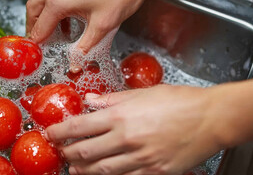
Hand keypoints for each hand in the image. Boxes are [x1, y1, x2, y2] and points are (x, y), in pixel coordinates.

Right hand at [26, 0, 173, 53]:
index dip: (38, 42)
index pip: (39, 27)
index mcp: (58, 0)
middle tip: (38, 38)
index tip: (38, 49)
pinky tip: (68, 5)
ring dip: (43, 10)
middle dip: (33, 25)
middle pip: (33, 8)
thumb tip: (76, 61)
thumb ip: (85, 47)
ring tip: (54, 25)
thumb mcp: (103, 26)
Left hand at [45, 85, 222, 174]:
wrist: (210, 118)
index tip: (50, 133)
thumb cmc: (179, 101)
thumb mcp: (142, 93)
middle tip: (61, 152)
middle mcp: (126, 138)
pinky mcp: (153, 171)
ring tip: (75, 169)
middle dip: (69, 153)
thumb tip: (91, 100)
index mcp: (120, 115)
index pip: (79, 126)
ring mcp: (139, 157)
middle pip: (86, 150)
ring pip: (102, 169)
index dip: (60, 131)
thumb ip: (112, 99)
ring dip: (84, 170)